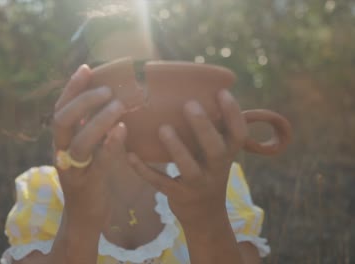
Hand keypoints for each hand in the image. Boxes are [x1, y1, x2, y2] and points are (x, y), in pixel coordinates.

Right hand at [52, 64, 126, 228]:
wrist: (84, 217)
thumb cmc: (90, 178)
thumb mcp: (85, 151)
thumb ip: (89, 129)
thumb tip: (104, 100)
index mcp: (60, 141)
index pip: (60, 109)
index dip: (71, 88)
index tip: (86, 69)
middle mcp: (61, 153)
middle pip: (62, 121)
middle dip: (83, 101)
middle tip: (107, 91)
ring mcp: (73, 170)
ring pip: (79, 142)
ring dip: (99, 120)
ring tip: (119, 106)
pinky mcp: (89, 184)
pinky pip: (98, 162)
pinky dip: (110, 144)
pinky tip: (123, 130)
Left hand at [128, 90, 247, 226]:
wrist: (204, 214)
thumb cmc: (207, 170)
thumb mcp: (216, 152)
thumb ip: (213, 129)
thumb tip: (200, 89)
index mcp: (227, 154)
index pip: (238, 134)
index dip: (233, 114)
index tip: (221, 92)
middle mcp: (216, 170)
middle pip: (216, 149)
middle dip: (203, 127)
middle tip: (189, 104)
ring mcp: (198, 184)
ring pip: (189, 168)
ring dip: (177, 148)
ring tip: (163, 128)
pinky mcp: (178, 196)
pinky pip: (160, 183)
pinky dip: (145, 170)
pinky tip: (131, 155)